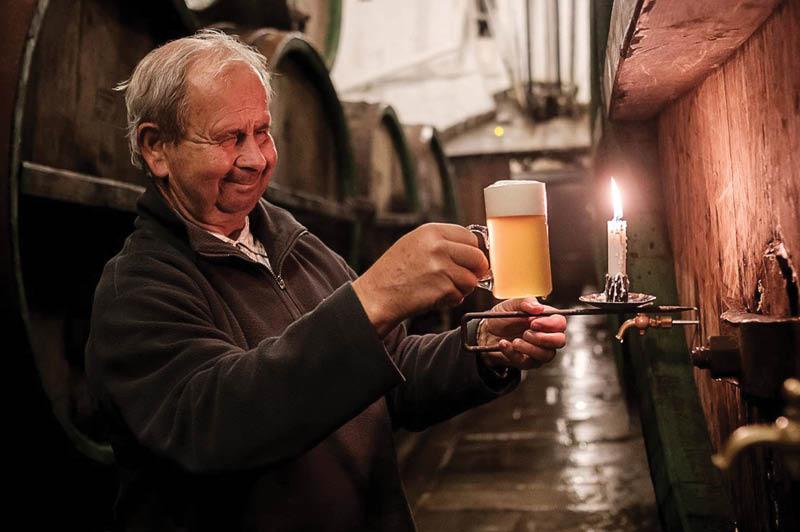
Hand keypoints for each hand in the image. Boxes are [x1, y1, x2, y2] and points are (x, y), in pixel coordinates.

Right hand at [352, 223, 488, 336]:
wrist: (376, 295)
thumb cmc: (393, 272)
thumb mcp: (414, 244)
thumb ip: (442, 243)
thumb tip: (472, 253)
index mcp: (431, 231)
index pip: (469, 237)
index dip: (471, 251)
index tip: (468, 261)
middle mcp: (438, 246)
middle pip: (477, 257)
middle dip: (473, 270)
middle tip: (462, 277)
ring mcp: (441, 267)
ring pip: (472, 279)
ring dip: (462, 288)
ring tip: (442, 288)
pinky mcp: (443, 288)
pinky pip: (460, 295)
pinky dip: (451, 300)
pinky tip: (433, 296)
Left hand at [478, 298, 565, 369]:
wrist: (487, 333)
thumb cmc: (502, 318)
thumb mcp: (511, 304)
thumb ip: (525, 301)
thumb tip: (538, 307)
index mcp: (545, 319)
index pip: (560, 323)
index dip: (550, 324)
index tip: (533, 322)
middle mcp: (546, 335)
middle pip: (560, 341)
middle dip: (543, 338)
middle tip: (526, 333)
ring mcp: (539, 350)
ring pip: (547, 355)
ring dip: (529, 348)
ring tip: (515, 341)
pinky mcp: (528, 362)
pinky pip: (528, 362)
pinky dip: (513, 353)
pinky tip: (504, 344)